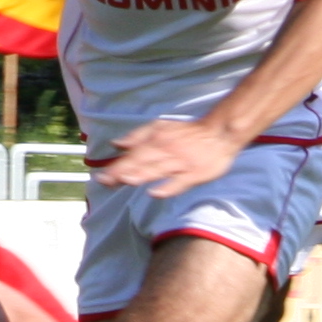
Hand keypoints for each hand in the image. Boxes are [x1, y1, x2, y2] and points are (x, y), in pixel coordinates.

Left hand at [90, 118, 236, 200]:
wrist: (219, 133)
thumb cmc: (187, 133)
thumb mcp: (160, 127)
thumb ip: (137, 136)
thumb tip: (116, 144)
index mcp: (156, 140)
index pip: (132, 154)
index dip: (117, 166)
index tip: (101, 177)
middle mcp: (166, 151)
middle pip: (142, 162)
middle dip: (123, 172)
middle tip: (106, 182)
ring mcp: (181, 163)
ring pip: (158, 170)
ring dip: (142, 175)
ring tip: (126, 181)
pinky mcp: (195, 174)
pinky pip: (180, 182)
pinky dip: (168, 187)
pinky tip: (156, 193)